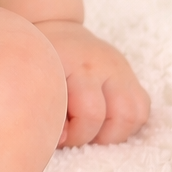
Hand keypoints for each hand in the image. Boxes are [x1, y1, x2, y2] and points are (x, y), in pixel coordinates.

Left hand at [35, 20, 149, 146]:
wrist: (58, 32)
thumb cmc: (40, 60)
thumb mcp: (30, 76)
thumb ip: (39, 106)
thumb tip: (56, 139)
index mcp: (69, 62)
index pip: (87, 111)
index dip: (72, 134)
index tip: (55, 135)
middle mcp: (97, 64)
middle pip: (111, 115)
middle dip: (89, 137)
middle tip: (72, 136)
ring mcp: (118, 69)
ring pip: (132, 115)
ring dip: (112, 135)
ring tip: (90, 133)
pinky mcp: (130, 76)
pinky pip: (141, 109)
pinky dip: (126, 125)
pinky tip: (104, 124)